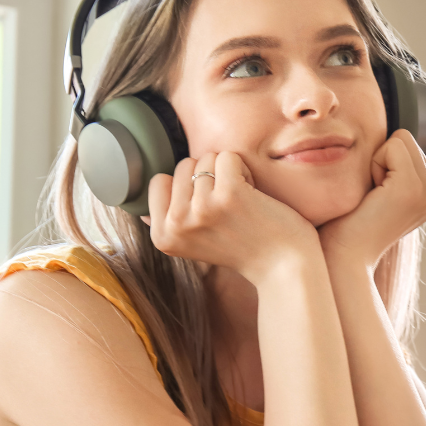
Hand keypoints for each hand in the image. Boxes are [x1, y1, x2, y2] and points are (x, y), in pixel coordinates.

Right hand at [144, 151, 321, 283]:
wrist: (284, 268)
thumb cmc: (243, 250)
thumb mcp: (193, 246)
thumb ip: (169, 226)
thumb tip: (142, 213)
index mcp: (162, 236)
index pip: (159, 181)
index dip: (189, 187)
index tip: (209, 211)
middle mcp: (176, 224)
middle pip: (183, 166)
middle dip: (209, 176)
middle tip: (229, 206)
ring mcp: (201, 209)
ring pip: (207, 158)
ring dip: (229, 173)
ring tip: (242, 202)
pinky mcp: (228, 195)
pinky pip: (228, 156)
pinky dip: (244, 169)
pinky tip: (253, 194)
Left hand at [319, 130, 425, 269]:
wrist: (345, 256)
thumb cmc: (352, 224)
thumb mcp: (384, 191)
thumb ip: (397, 167)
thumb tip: (392, 137)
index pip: (409, 145)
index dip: (385, 163)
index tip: (379, 196)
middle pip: (406, 139)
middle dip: (382, 161)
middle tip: (375, 197)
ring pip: (400, 140)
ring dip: (378, 163)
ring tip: (375, 197)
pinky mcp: (415, 187)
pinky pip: (392, 146)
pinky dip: (375, 165)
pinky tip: (374, 196)